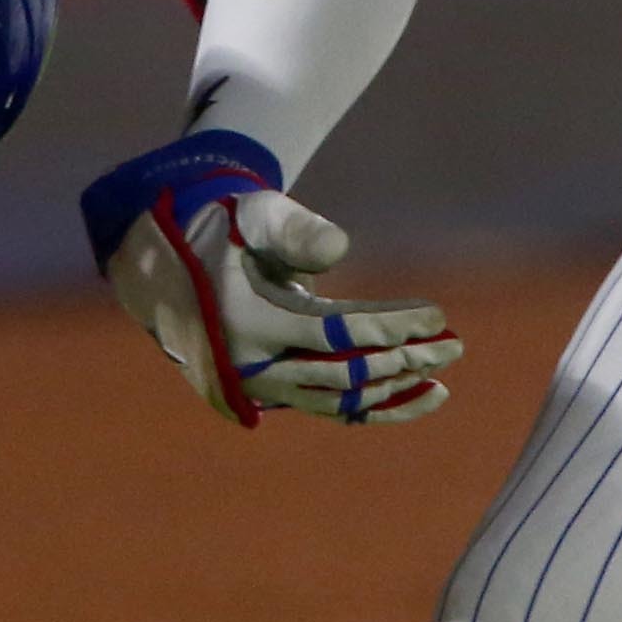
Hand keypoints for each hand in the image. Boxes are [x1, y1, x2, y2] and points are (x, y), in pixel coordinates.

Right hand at [83, 134, 459, 427]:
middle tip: (455, 345)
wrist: (166, 264)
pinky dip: (374, 408)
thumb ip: (293, 229)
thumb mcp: (252, 212)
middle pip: (342, 373)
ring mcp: (259, 386)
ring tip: (443, 381)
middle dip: (402, 359)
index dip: (388, 326)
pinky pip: (328, 409)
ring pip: (337, 402)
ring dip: (392, 391)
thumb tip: (338, 250)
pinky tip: (418, 398)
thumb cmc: (220, 225)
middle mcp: (251, 365)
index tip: (437, 316)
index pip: (333, 332)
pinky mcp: (270, 392)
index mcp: (246, 319)